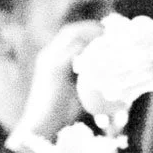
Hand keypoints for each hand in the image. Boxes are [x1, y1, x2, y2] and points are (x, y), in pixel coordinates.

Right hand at [8, 18, 104, 144]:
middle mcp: (48, 55)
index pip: (69, 35)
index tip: (108, 31)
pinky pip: (74, 50)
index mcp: (51, 59)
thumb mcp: (74, 92)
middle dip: (92, 27)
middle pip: (71, 30)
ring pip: (72, 35)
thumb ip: (86, 80)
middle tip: (112, 29)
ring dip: (92, 31)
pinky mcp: (54, 68)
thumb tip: (108, 77)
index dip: (88, 30)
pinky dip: (89, 46)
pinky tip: (104, 48)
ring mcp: (49, 60)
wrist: (40, 126)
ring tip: (110, 34)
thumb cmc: (59, 113)